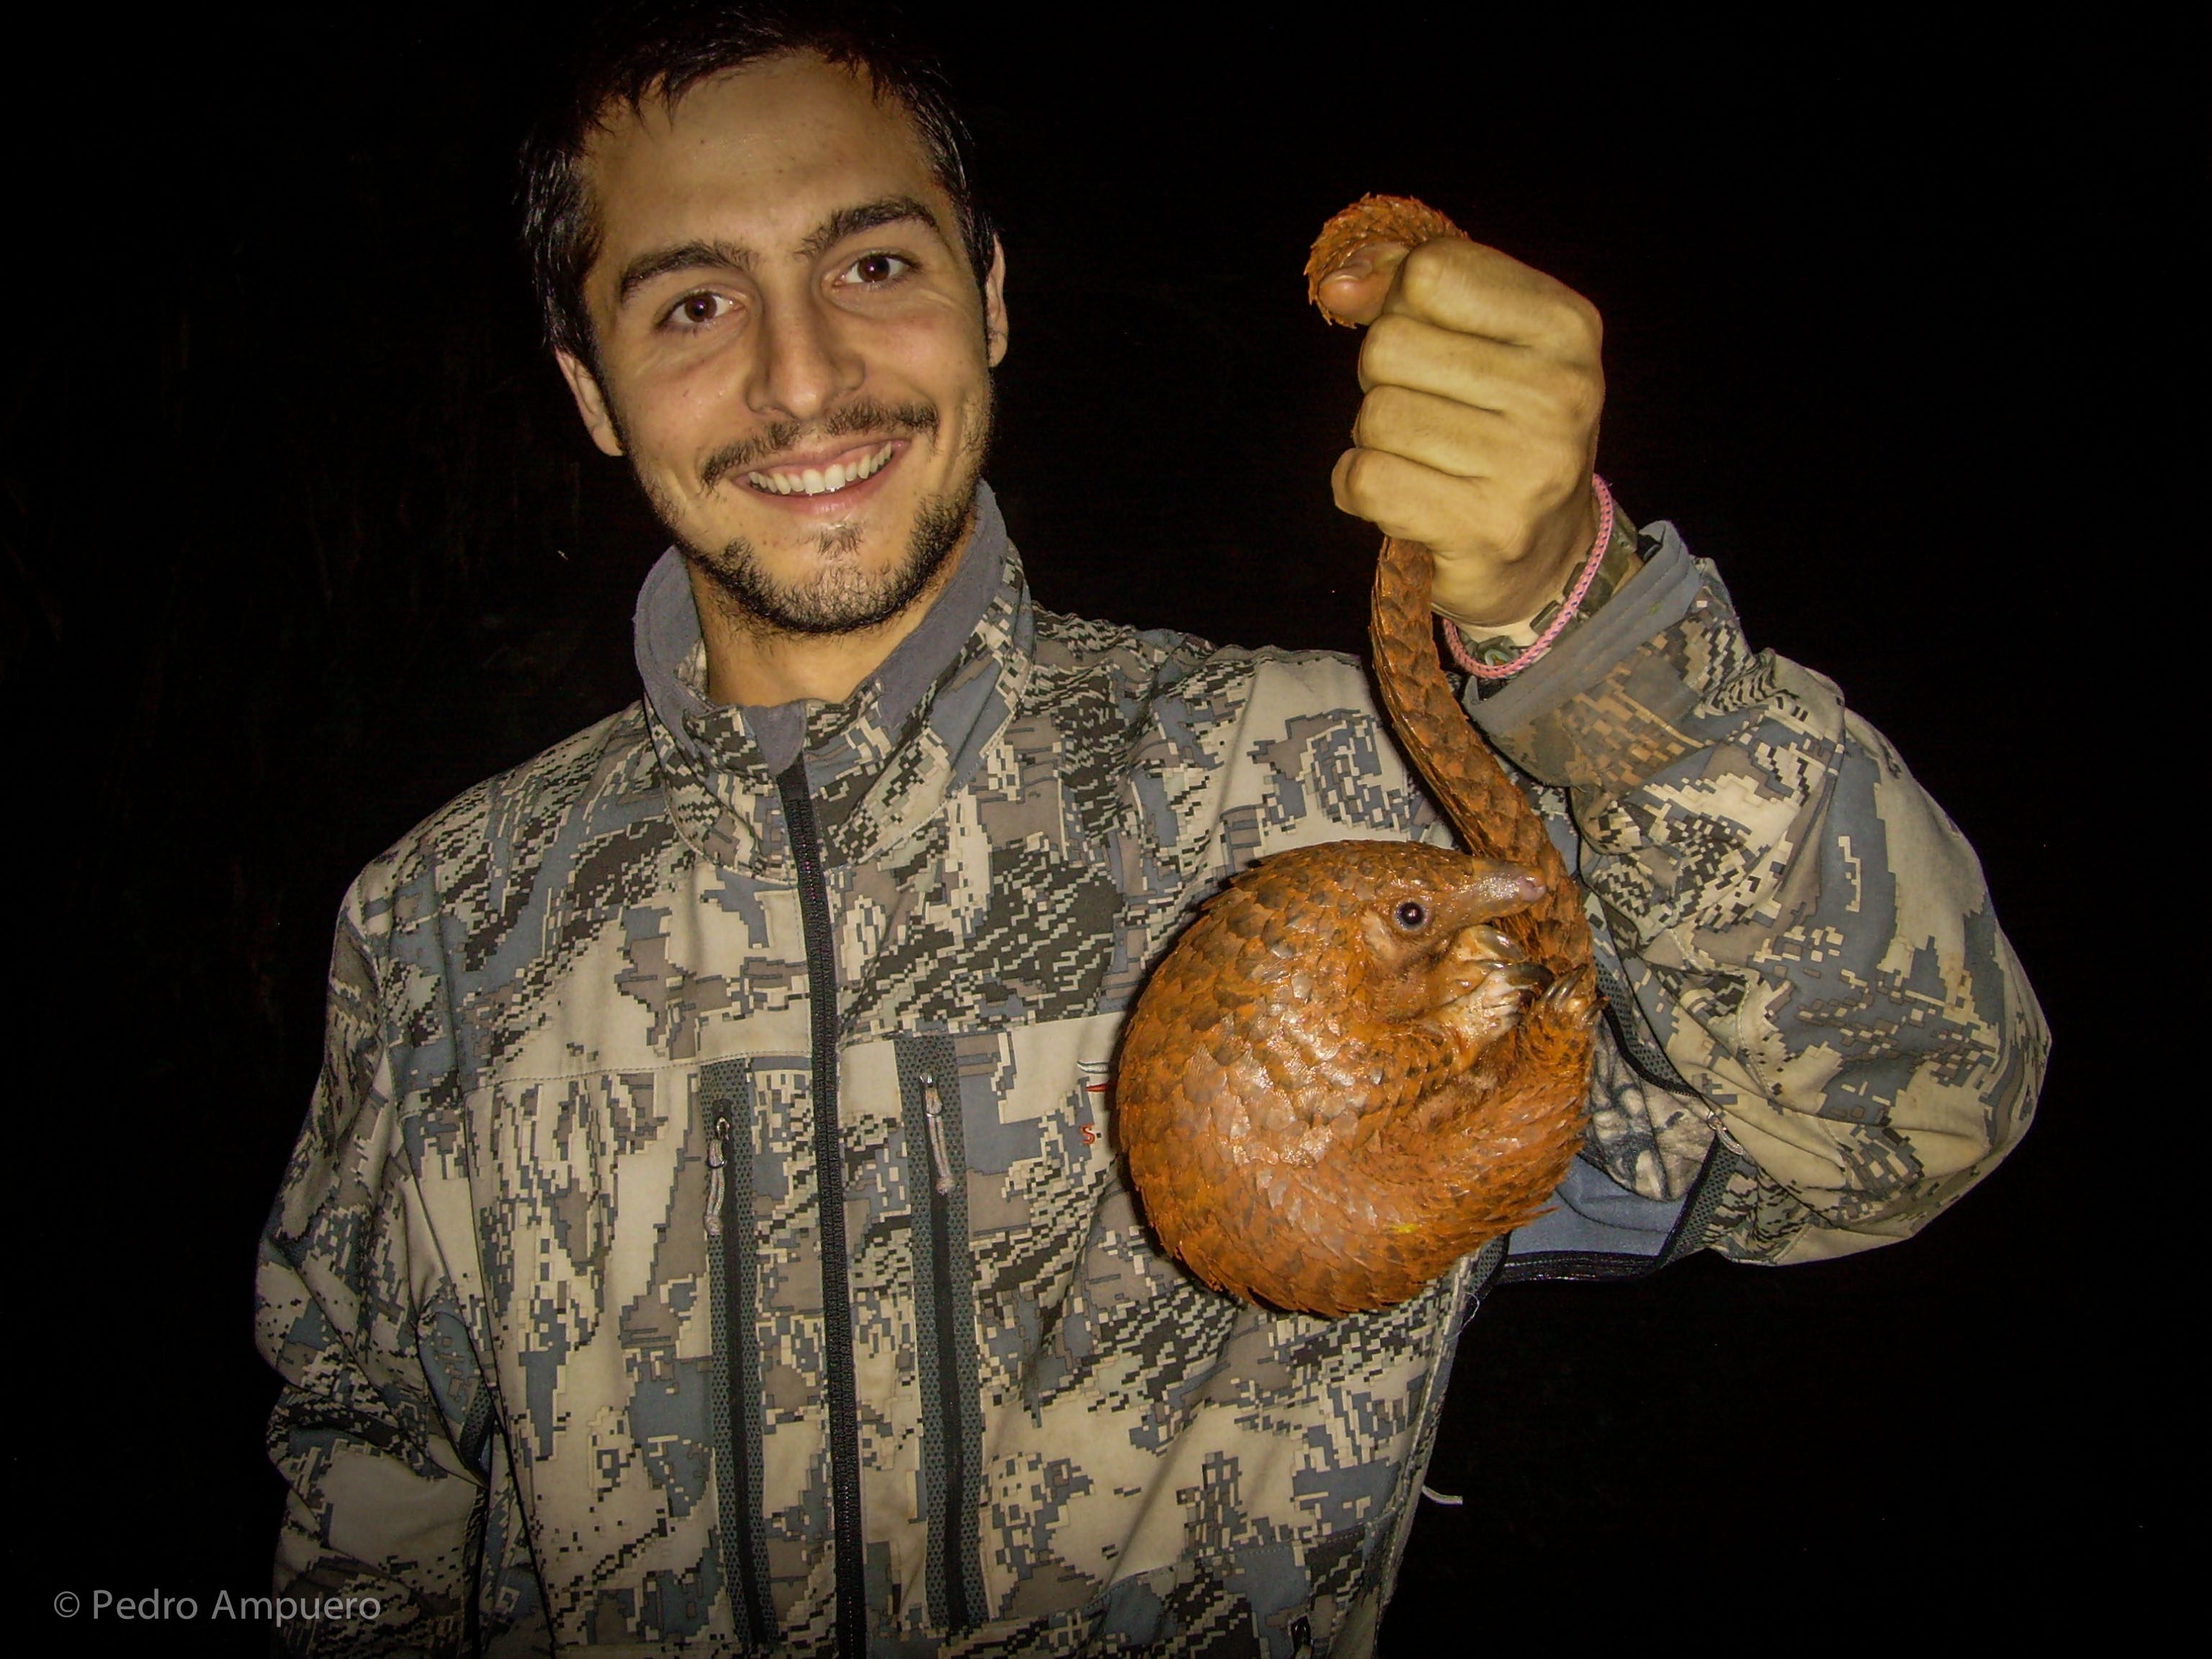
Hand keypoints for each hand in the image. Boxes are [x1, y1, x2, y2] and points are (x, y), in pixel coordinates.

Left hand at [1315, 237, 1603, 629]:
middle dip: (1384, 380)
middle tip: (1427, 415)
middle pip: (1390, 345)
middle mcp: (1560, 392)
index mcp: (1566, 326)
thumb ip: (1403, 288)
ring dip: (1376, 440)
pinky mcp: (1485, 529)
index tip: (1428, 343)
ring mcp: (1528, 466)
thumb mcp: (1478, 339)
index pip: (1430, 272)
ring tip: (1423, 460)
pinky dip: (1359, 488)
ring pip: (1376, 415)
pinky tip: (1401, 499)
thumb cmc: (1500, 431)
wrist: (1549, 558)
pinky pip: (1366, 479)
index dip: (1400, 305)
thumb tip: (1336, 285)